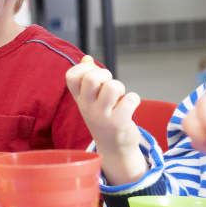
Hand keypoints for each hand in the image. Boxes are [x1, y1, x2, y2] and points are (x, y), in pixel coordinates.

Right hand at [65, 59, 145, 184]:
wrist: (113, 148)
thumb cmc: (103, 117)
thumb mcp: (91, 98)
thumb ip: (88, 77)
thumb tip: (86, 58)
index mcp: (79, 99)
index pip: (71, 75)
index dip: (84, 68)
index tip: (92, 75)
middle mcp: (87, 107)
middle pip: (91, 78)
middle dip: (105, 74)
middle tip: (108, 85)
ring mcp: (103, 116)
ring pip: (112, 87)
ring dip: (120, 87)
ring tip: (119, 97)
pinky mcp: (119, 123)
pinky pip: (130, 99)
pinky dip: (134, 99)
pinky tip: (129, 107)